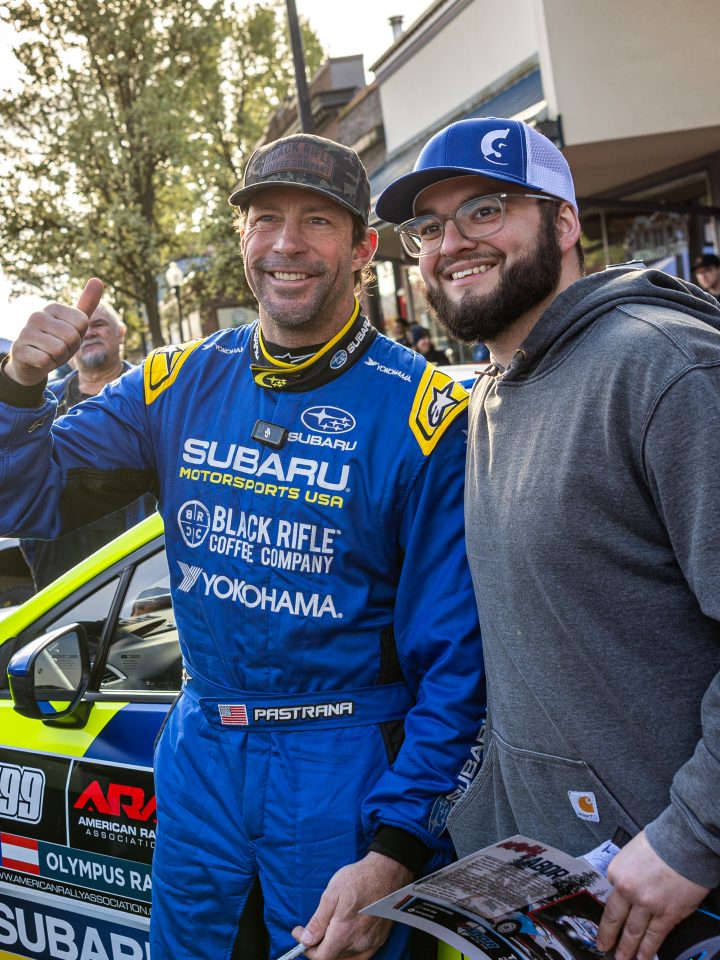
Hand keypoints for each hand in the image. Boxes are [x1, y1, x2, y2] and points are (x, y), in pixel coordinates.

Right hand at [5, 278, 103, 385]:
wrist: (33, 362)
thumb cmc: (58, 341)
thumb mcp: (75, 324)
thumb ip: (87, 304)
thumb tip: (98, 280)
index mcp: (53, 307)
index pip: (83, 323)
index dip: (80, 336)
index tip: (68, 337)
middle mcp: (37, 315)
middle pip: (72, 337)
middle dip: (70, 348)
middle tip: (59, 347)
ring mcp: (25, 331)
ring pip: (59, 350)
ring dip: (58, 358)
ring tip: (49, 353)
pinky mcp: (19, 349)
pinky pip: (45, 361)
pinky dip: (47, 365)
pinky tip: (39, 361)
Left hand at [291, 852, 411, 959]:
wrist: (386, 873)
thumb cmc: (359, 879)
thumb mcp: (332, 894)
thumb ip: (318, 921)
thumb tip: (305, 940)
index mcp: (343, 934)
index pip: (320, 957)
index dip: (306, 948)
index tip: (299, 933)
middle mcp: (358, 944)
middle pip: (332, 956)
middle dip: (318, 945)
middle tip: (311, 927)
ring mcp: (370, 944)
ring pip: (345, 955)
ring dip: (333, 946)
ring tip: (328, 927)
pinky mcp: (379, 940)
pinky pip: (360, 954)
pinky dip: (348, 949)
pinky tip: (344, 935)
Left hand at [597, 830, 708, 959]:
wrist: (684, 842)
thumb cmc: (659, 842)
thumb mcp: (630, 853)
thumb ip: (625, 873)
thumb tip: (623, 888)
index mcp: (616, 873)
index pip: (608, 899)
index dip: (604, 915)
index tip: (601, 925)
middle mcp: (628, 890)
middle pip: (616, 920)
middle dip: (608, 938)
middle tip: (603, 948)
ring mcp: (647, 905)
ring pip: (634, 933)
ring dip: (627, 949)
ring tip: (622, 959)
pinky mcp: (667, 914)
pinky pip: (655, 936)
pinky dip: (648, 950)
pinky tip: (642, 958)